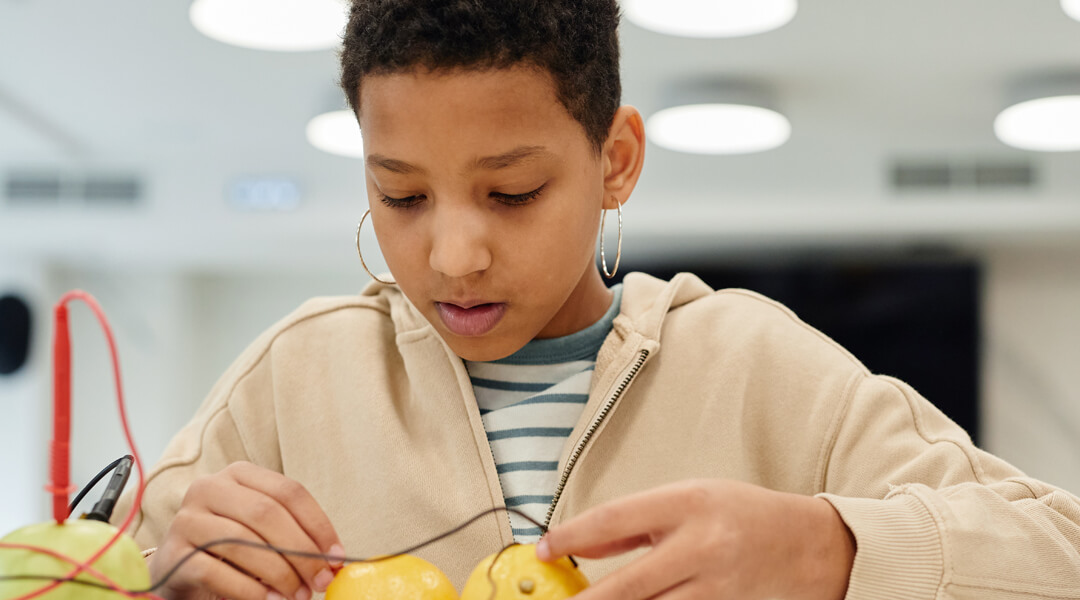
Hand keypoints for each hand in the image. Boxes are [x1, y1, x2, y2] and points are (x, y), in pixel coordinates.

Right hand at [149, 461, 343, 599]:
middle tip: (320, 581)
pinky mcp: (173, 553)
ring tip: (297, 595)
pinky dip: (248, 589)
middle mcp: (210, 488)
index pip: (289, 492)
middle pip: (267, 514)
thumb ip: (294, 537)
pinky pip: (215, 571)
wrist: (180, 572)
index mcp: (239, 475)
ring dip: (278, 573)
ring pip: (243, 541)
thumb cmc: (232, 551)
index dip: (318, 525)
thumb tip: (333, 560)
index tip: (336, 557)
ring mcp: (187, 519)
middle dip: (301, 552)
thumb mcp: (264, 534)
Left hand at [536, 479, 854, 599]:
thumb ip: (634, 523)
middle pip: (626, 585)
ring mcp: (716, 587)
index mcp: (687, 503)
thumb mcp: (687, 499)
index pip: (613, 520)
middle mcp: (701, 546)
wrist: (807, 545)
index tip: (544, 549)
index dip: (570, 536)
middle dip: (585, 599)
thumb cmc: (742, 515)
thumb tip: (580, 546)